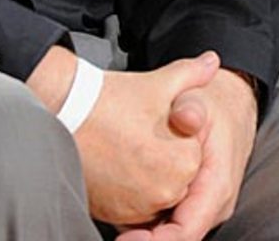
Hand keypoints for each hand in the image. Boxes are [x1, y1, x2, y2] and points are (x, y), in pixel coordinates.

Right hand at [75, 51, 219, 225]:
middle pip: (178, 179)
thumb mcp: (162, 82)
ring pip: (156, 196)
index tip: (159, 125)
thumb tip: (212, 62)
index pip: (194, 155)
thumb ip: (194, 74)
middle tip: (142, 136)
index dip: (178, 136)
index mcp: (182, 162)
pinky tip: (118, 167)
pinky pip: (134, 210)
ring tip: (129, 149)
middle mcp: (163, 192)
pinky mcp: (113, 216)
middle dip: (165, 159)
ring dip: (149, 177)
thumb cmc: (112, 101)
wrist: (66, 113)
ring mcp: (136, 208)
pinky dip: (131, 193)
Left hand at [117, 68, 257, 240]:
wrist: (231, 104)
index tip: (125, 240)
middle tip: (114, 236)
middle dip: (145, 239)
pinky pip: (171, 221)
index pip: (186, 233)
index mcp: (218, 186)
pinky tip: (124, 212)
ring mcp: (204, 206)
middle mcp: (214, 205)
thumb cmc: (213, 105)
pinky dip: (149, 222)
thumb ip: (192, 107)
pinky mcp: (193, 203)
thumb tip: (186, 116)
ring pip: (173, 231)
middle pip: (177, 237)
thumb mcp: (200, 98)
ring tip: (114, 221)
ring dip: (145, 233)